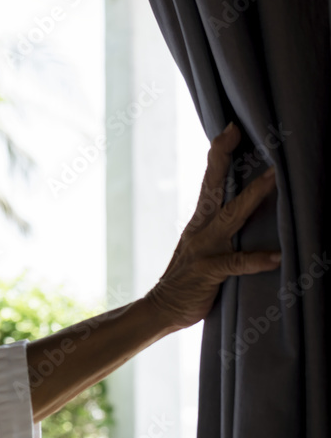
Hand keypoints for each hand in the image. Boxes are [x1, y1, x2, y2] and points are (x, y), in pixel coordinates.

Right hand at [145, 123, 280, 329]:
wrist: (162, 308)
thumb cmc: (189, 279)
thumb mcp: (203, 247)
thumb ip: (221, 229)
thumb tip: (246, 212)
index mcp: (199, 222)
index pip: (209, 182)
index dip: (218, 155)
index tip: (230, 129)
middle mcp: (200, 229)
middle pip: (213, 188)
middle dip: (224, 160)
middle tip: (236, 132)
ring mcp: (203, 249)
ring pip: (230, 217)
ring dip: (253, 198)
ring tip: (275, 179)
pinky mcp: (208, 271)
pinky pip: (234, 263)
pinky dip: (256, 260)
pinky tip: (276, 257)